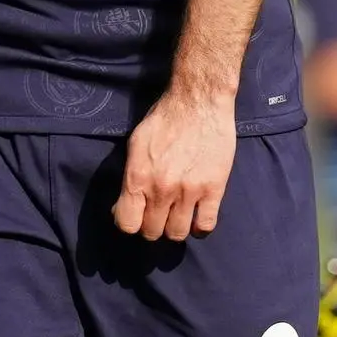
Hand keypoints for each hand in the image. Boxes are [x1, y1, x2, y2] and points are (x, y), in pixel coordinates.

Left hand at [113, 88, 236, 241]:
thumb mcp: (136, 145)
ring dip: (175, 228)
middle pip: (152, 232)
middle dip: (152, 226)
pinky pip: (206, 225)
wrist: (198, 102)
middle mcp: (161, 189)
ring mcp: (189, 191)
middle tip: (157, 214)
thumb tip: (122, 205)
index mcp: (138, 177)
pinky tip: (197, 217)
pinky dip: (200, 227)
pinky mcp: (214, 189)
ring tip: (176, 216)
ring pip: (178, 234)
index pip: (127, 223)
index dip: (129, 223)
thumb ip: (129, 177)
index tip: (135, 215)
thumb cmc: (164, 119)